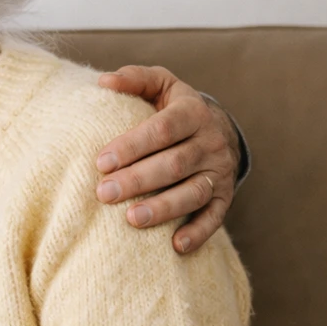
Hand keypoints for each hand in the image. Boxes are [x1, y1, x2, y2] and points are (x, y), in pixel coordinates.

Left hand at [94, 65, 242, 254]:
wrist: (220, 128)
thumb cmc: (174, 108)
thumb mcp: (161, 85)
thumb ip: (134, 79)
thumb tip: (103, 81)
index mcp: (193, 112)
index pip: (163, 130)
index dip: (132, 146)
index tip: (101, 162)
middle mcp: (211, 143)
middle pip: (174, 164)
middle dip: (138, 180)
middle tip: (104, 193)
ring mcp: (220, 172)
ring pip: (193, 192)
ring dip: (163, 208)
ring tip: (132, 219)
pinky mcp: (225, 197)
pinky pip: (215, 218)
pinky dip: (198, 233)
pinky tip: (175, 246)